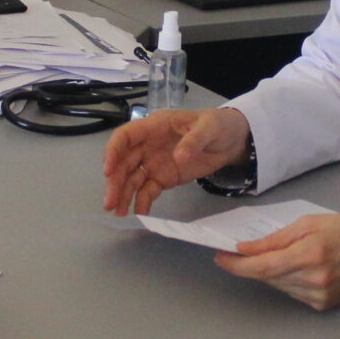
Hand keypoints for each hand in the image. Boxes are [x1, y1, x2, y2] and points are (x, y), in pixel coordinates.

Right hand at [103, 106, 250, 215]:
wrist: (231, 140)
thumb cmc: (217, 125)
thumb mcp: (209, 127)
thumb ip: (193, 140)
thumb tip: (178, 157)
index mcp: (154, 126)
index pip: (125, 136)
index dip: (113, 152)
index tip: (108, 171)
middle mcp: (148, 145)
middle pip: (124, 162)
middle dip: (114, 182)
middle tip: (109, 202)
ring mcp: (154, 163)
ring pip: (132, 179)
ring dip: (123, 194)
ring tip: (118, 213)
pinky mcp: (163, 178)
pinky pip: (148, 190)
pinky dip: (142, 201)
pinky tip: (139, 213)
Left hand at [214, 213, 339, 310]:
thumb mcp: (308, 223)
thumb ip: (275, 239)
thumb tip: (245, 249)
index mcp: (308, 255)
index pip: (262, 267)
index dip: (237, 265)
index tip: (221, 257)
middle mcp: (313, 280)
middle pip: (267, 277)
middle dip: (253, 265)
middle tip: (246, 251)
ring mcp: (318, 296)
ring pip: (278, 286)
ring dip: (272, 272)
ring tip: (288, 255)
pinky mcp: (322, 305)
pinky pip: (292, 293)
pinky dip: (288, 280)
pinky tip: (302, 268)